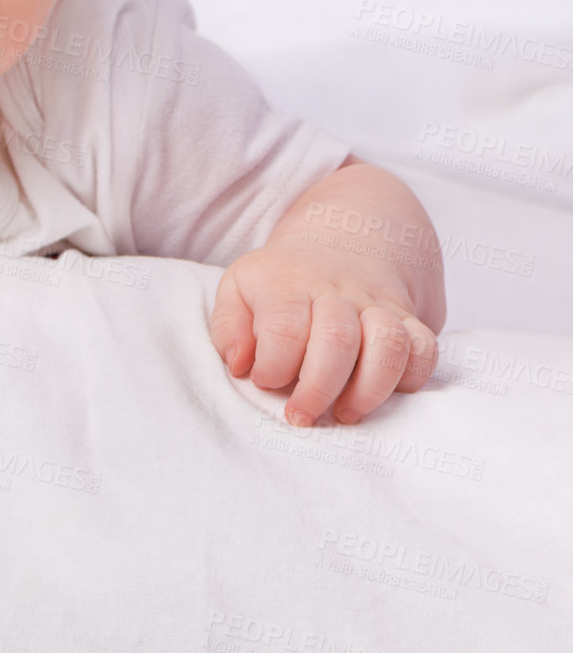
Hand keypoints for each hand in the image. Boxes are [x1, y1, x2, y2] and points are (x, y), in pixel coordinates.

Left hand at [209, 242, 439, 427]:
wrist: (346, 236)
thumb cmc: (282, 279)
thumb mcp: (239, 288)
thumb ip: (229, 328)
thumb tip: (240, 366)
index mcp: (287, 284)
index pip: (285, 327)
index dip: (274, 365)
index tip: (264, 382)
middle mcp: (336, 292)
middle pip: (337, 339)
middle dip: (318, 388)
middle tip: (301, 416)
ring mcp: (377, 304)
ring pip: (388, 344)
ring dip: (369, 389)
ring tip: (345, 414)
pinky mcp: (409, 318)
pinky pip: (425, 349)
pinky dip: (411, 378)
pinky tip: (383, 394)